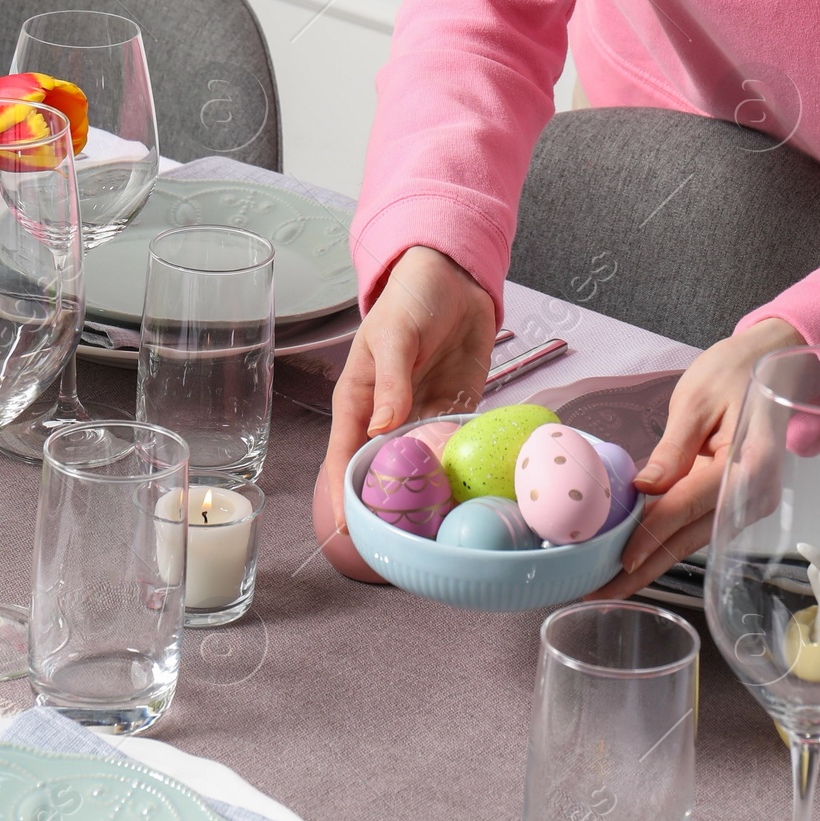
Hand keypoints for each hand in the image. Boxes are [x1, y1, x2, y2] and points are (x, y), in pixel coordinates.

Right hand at [323, 247, 497, 530]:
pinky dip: (465, 466)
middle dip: (390, 505)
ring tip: (442, 527)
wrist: (455, 279)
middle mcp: (389, 418)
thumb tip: (381, 430)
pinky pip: (458, 446)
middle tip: (403, 542)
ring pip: (422, 466)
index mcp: (360, 401)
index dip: (345, 494)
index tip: (351, 531)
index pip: (344, 456)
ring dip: (432, 491)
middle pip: (383, 472)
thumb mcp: (395, 334)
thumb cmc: (409, 299)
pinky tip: (475, 489)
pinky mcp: (457, 410)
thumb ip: (390, 381)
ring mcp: (424, 417)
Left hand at [593, 318, 801, 597]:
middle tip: (600, 591)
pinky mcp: (737, 502)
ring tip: (608, 582)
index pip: (691, 505)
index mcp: (749, 464)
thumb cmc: (736, 372)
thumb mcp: (697, 399)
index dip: (653, 534)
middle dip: (644, 566)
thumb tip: (644, 488)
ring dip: (651, 559)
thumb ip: (673, 447)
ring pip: (692, 537)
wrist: (774, 365)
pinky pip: (697, 524)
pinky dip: (665, 539)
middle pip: (690, 536)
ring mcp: (748, 502)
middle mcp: (753, 493)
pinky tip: (634, 554)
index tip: (620, 560)